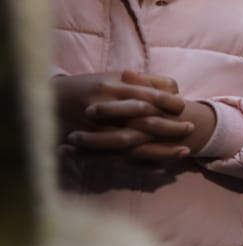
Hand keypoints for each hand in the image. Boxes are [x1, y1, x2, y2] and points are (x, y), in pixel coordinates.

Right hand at [56, 71, 214, 160]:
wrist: (48, 103)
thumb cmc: (88, 88)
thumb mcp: (113, 77)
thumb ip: (144, 80)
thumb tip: (175, 88)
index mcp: (111, 89)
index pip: (145, 96)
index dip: (167, 102)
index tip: (183, 106)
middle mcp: (106, 110)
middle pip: (143, 121)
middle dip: (170, 126)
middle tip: (191, 128)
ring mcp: (99, 132)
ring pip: (135, 144)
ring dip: (161, 149)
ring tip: (184, 152)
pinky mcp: (94, 150)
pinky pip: (120, 160)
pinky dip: (141, 165)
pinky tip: (162, 168)